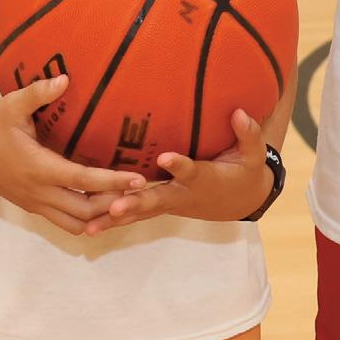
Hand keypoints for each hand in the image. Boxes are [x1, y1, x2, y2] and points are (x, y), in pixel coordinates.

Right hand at [0, 75, 133, 235]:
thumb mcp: (12, 105)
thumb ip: (38, 92)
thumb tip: (65, 79)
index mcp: (39, 168)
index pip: (83, 180)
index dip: (114, 182)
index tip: (139, 180)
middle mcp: (39, 191)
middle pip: (86, 210)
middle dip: (113, 203)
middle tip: (136, 191)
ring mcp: (35, 203)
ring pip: (76, 224)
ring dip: (99, 216)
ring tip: (120, 201)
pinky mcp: (32, 207)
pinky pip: (64, 223)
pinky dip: (84, 219)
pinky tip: (97, 205)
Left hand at [93, 108, 273, 230]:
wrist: (241, 200)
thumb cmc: (244, 171)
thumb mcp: (253, 154)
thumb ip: (247, 134)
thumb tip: (239, 112)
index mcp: (204, 179)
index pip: (191, 171)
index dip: (179, 166)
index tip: (165, 158)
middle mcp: (183, 194)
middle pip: (157, 200)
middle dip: (136, 204)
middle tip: (115, 208)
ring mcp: (169, 203)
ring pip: (141, 212)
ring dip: (116, 220)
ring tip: (90, 226)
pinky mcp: (160, 206)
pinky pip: (134, 215)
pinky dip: (112, 221)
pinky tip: (86, 227)